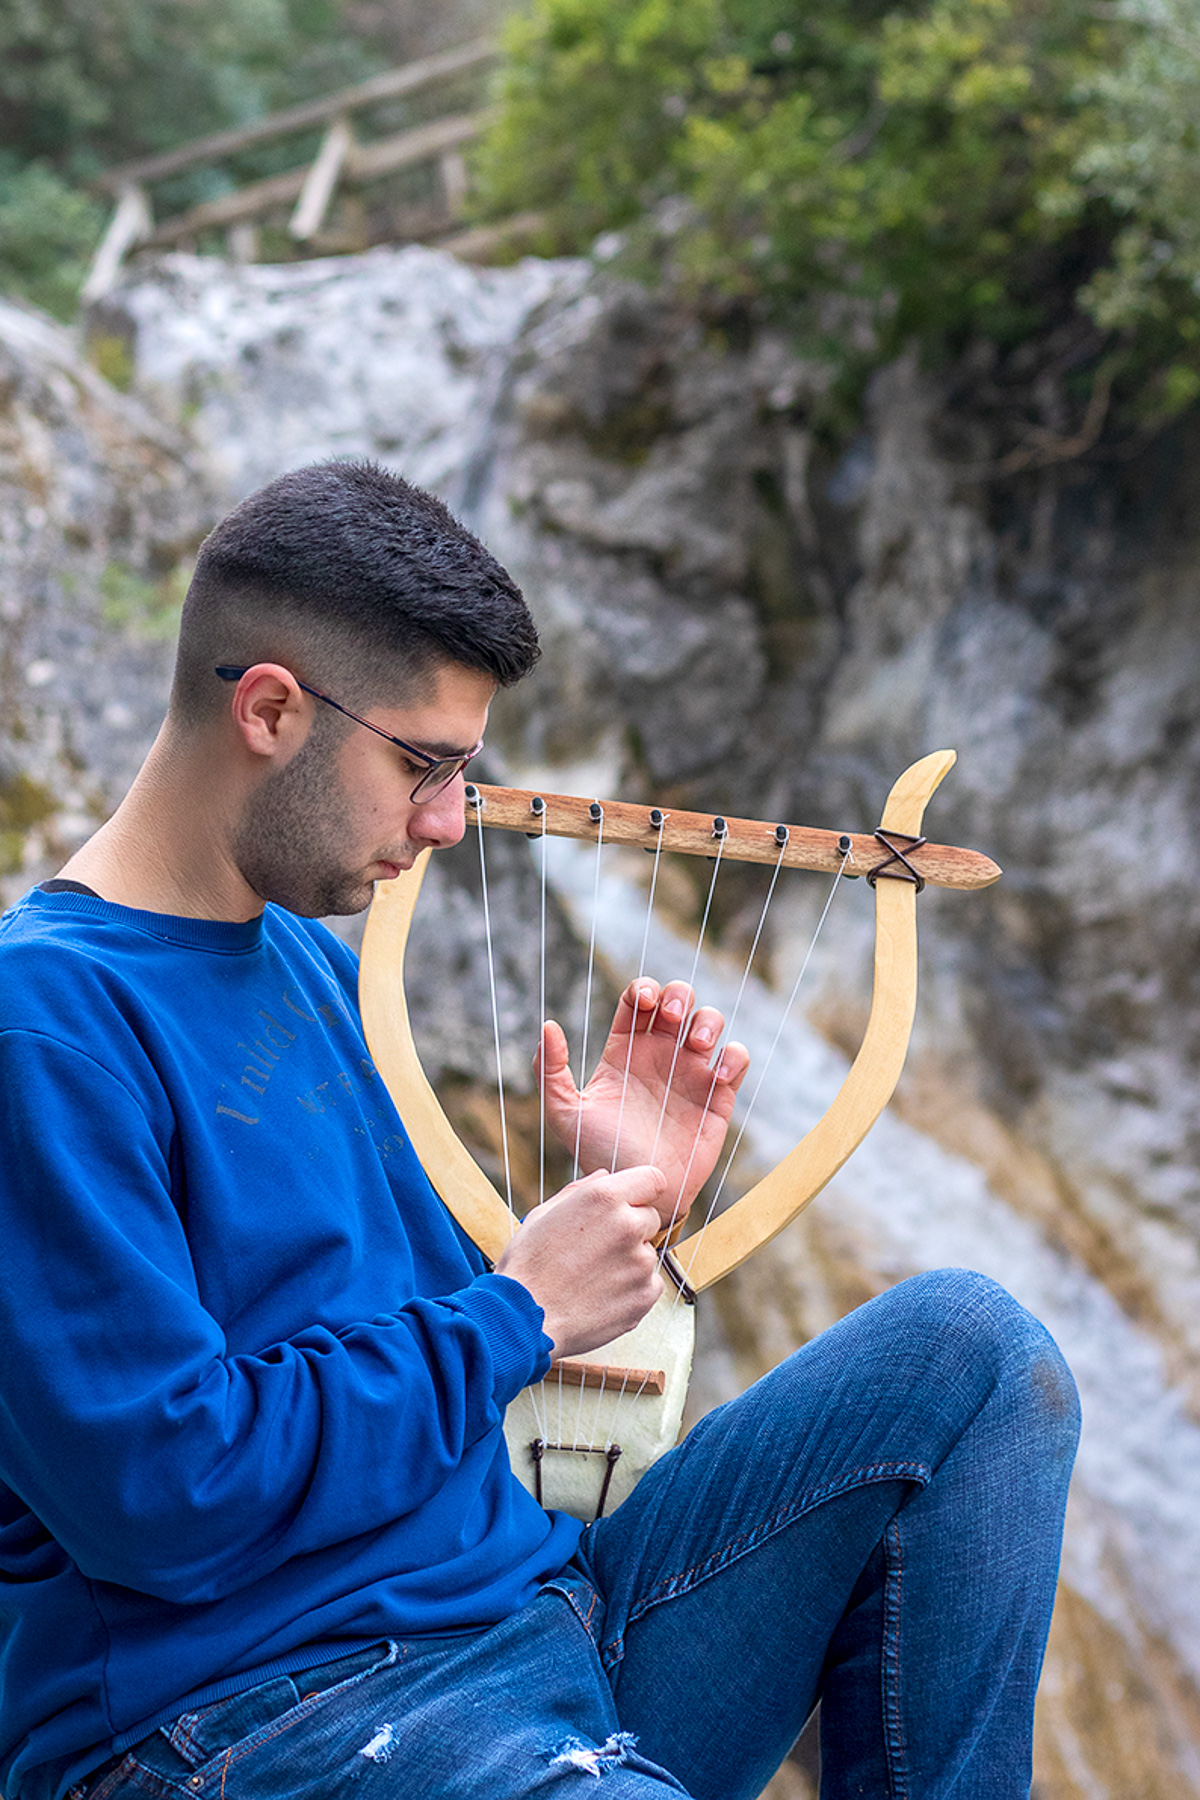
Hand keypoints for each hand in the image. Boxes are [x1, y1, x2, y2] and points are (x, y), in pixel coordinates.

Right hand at [495, 1166, 666, 1357]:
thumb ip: (581, 1189)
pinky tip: (602, 1295)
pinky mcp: (645, 1295)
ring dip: (629, 1261)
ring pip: (647, 1253)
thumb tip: (605, 1175)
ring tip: (593, 1277)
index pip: (653, 1179)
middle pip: (650, 1218)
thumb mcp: (544, 1214)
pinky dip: (633, 1289)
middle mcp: (629, 1225)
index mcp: (604, 1198)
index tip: (631, 1203)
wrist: (523, 1319)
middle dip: (631, 1228)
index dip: (642, 1191)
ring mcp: (640, 1263)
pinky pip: (650, 1284)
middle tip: (597, 1248)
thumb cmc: (527, 1265)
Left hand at [536, 980, 749, 1227]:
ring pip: (710, 1021)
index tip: (642, 1003)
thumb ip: (550, 1071)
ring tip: (697, 1046)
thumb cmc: (599, 1155)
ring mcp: (690, 1073)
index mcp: (625, 1050)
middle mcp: (660, 1054)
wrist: (637, 1191)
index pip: (638, 999)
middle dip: (678, 996)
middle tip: (670, 1017)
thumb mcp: (565, 1114)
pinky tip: (718, 1074)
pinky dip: (734, 1056)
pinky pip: (736, 1060)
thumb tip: (549, 1025)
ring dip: (708, 1021)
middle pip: (678, 999)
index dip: (643, 988)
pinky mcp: (718, 1096)